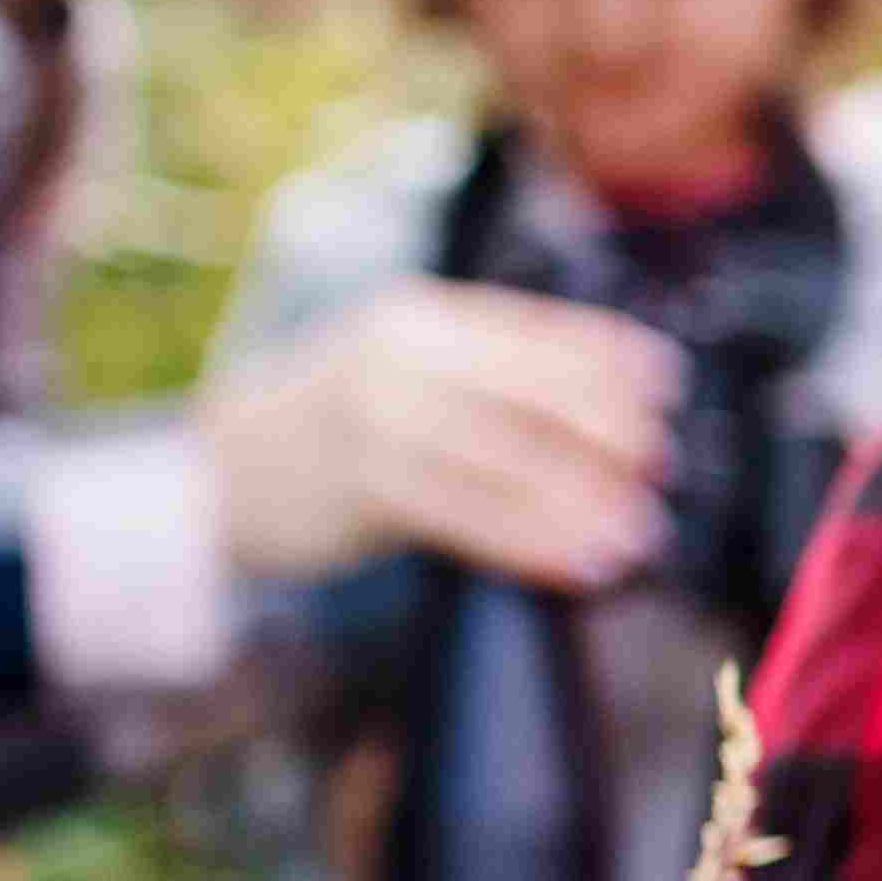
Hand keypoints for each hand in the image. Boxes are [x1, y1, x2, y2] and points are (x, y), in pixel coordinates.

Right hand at [198, 281, 677, 590]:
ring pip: (509, 462)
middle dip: (608, 429)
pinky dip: (535, 541)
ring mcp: (379, 421)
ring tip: (640, 533)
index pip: (535, 329)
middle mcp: (402, 358)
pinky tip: (581, 562)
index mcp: (422, 318)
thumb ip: (481, 369)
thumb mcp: (396, 367)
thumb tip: (602, 396)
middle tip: (662, 463)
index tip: (668, 382)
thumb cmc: (329, 425)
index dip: (608, 355)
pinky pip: (473, 518)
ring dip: (584, 502)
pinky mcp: (366, 488)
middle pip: (532, 392)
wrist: (212, 476)